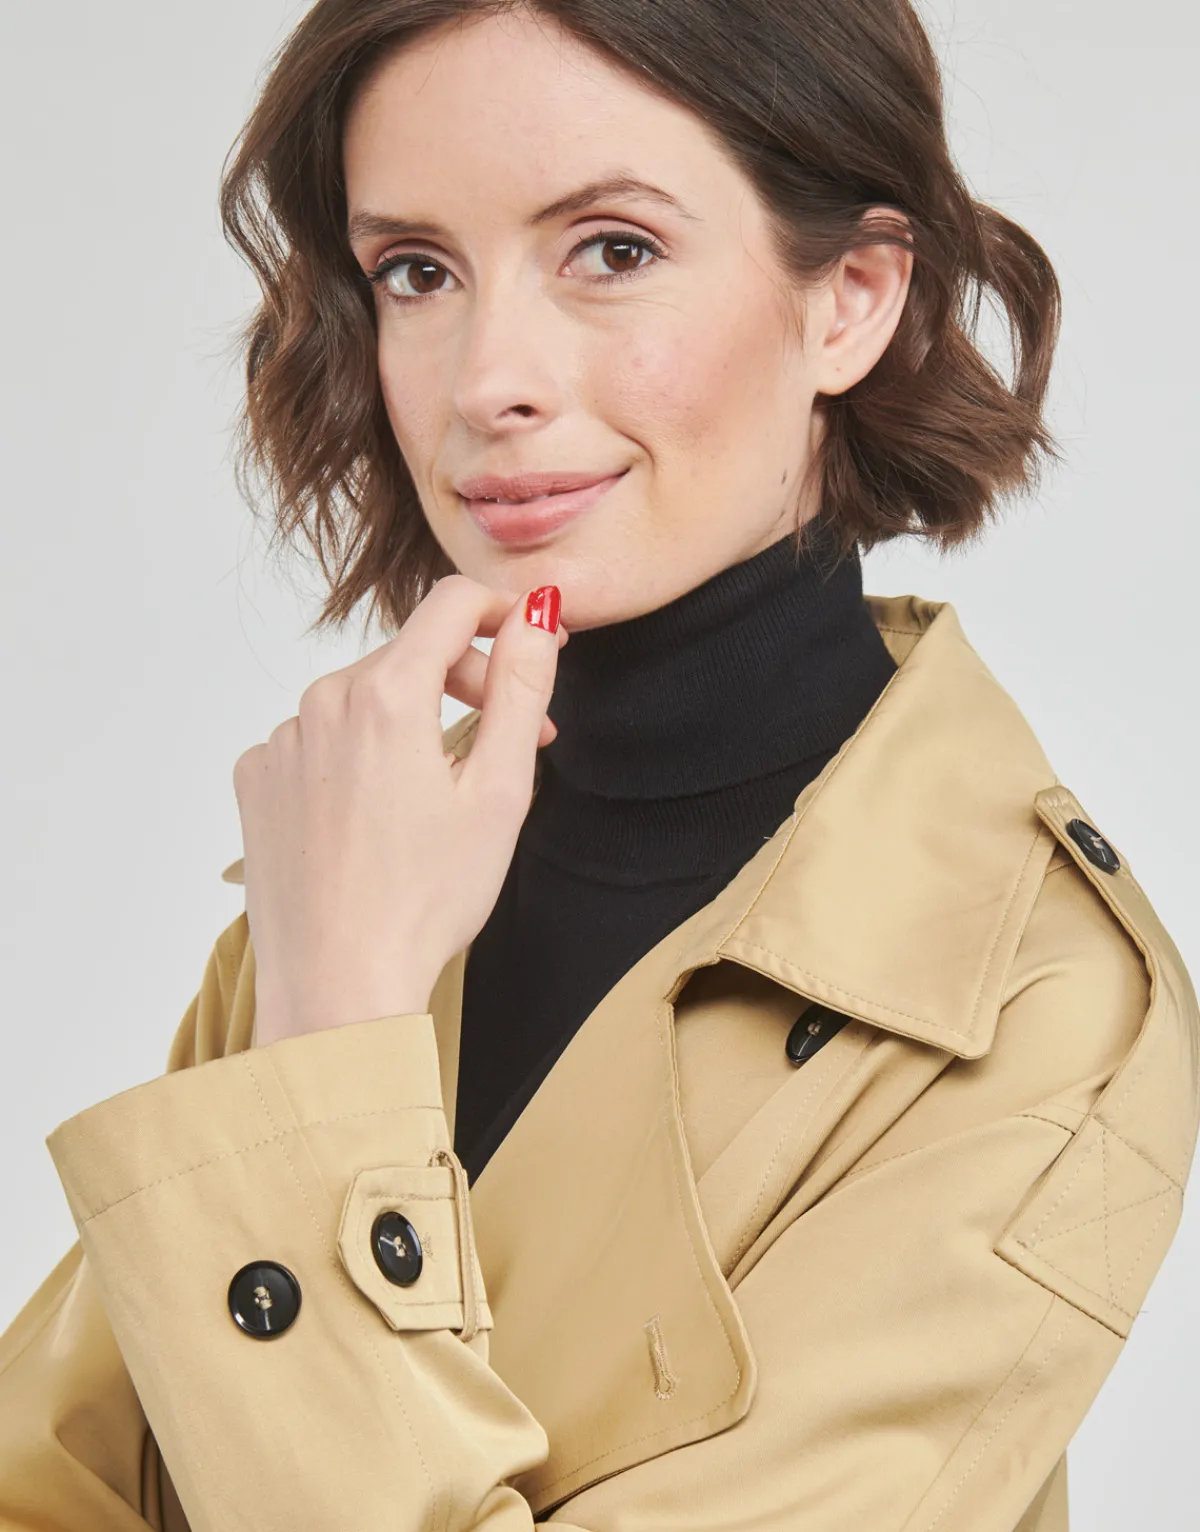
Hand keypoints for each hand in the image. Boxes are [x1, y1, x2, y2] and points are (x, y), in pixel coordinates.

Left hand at [232, 576, 567, 1046]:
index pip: (452, 603)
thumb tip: (537, 615)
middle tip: (515, 740)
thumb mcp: (500, 792)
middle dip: (470, 682)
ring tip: (443, 791)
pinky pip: (320, 739)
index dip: (506, 612)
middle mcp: (321, 702)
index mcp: (386, 695)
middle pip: (411, 653)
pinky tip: (381, 813)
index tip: (536, 641)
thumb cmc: (425, 901)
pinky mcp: (257, 779)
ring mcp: (282, 741)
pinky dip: (359, 755)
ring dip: (414, 720)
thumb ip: (522, 689)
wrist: (338, 986)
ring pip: (365, 698)